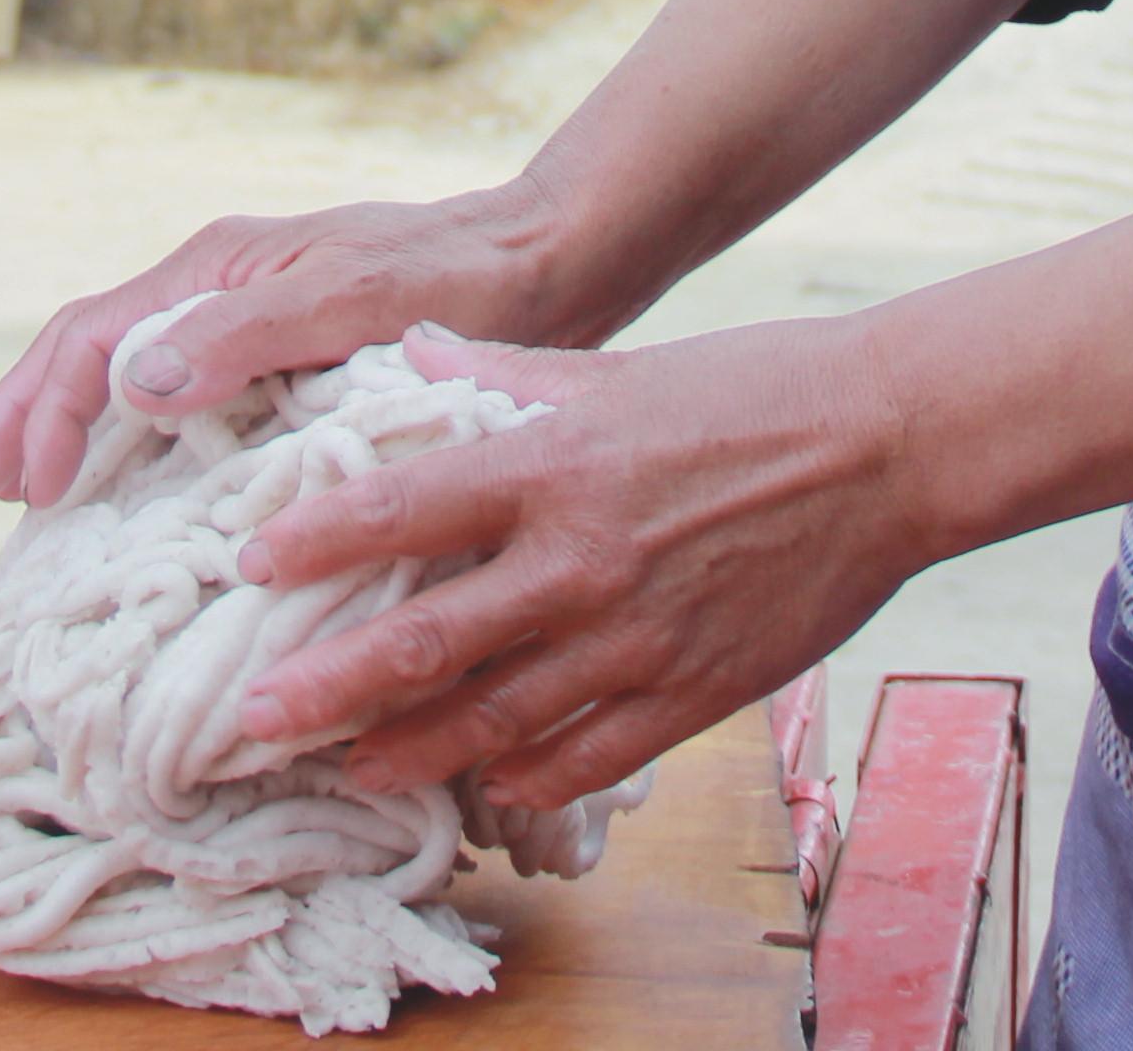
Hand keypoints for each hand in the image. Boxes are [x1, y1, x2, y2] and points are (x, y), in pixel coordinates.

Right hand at [0, 181, 595, 508]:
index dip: (44, 413)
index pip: (90, 339)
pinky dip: (134, 442)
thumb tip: (130, 381)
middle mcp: (220, 290)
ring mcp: (251, 324)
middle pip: (88, 350)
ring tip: (31, 496)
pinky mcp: (286, 360)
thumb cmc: (459, 281)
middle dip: (26, 414)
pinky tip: (134, 494)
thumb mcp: (356, 303)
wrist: (551, 264)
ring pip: (126, 374)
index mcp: (217, 270)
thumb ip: (245, 335)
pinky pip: (180, 400)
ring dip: (70, 429)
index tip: (23, 491)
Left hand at [230, 318, 934, 814]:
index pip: (403, 509)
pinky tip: (486, 783)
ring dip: (409, 750)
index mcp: (554, 465)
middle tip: (252, 720)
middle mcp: (580, 559)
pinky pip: (588, 754)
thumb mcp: (614, 367)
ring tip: (349, 770)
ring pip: (495, 717)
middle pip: (427, 641)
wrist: (884, 445)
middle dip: (327, 689)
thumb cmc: (748, 389)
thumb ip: (502, 372)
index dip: (316, 541)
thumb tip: (405, 349)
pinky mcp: (692, 689)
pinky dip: (527, 775)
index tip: (249, 563)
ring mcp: (635, 636)